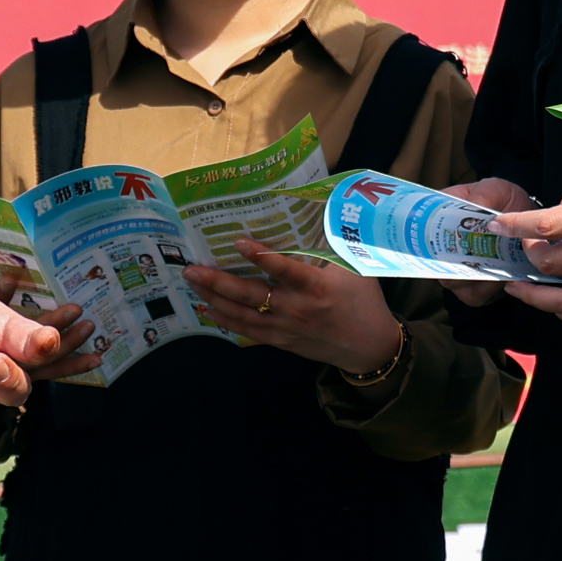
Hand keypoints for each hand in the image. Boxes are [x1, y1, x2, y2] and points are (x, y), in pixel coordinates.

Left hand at [180, 246, 403, 372]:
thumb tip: (314, 212)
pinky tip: (207, 309)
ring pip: (243, 314)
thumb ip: (332, 246)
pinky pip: (247, 331)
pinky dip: (225, 320)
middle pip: (251, 295)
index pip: (286, 270)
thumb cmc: (364, 301)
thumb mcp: (356, 269)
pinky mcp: (281, 341)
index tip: (238, 242)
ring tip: (192, 283)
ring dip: (214, 298)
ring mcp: (286, 328)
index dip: (261, 257)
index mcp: (318, 288)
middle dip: (218, 281)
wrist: (370, 347)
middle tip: (192, 267)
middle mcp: (297, 309)